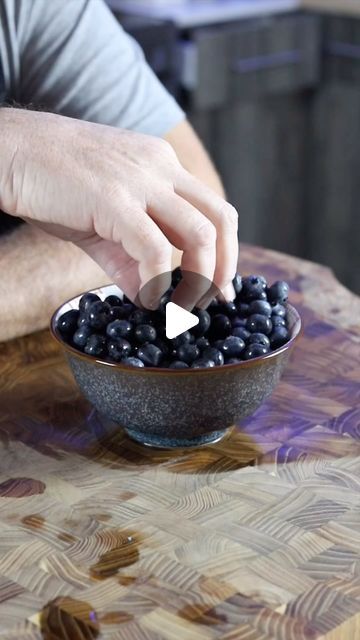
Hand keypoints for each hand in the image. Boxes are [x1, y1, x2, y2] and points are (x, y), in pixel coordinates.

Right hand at [0, 109, 238, 308]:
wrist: (8, 151)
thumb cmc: (51, 183)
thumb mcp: (103, 221)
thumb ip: (131, 258)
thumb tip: (150, 297)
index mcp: (162, 166)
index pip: (214, 209)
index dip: (226, 253)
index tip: (220, 289)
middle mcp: (160, 168)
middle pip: (221, 219)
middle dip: (224, 268)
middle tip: (211, 302)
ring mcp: (140, 181)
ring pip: (200, 234)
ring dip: (199, 280)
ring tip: (179, 309)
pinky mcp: (115, 200)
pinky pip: (155, 250)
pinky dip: (159, 283)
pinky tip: (147, 300)